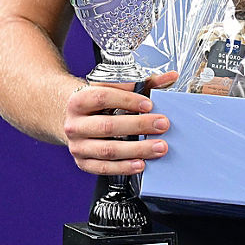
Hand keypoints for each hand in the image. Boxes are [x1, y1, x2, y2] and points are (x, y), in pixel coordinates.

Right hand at [62, 71, 176, 175]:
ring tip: (159, 147)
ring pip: (107, 150)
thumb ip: (144, 83)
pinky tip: (141, 164)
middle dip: (138, 126)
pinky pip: (104, 168)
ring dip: (137, 150)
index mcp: (79, 100)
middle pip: (107, 126)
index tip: (149, 104)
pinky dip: (124, 167)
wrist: (73, 119)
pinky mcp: (82, 162)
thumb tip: (170, 77)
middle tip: (162, 125)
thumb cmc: (98, 103)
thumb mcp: (115, 89)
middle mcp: (75, 124)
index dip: (127, 100)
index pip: (102, 98)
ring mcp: (77, 145)